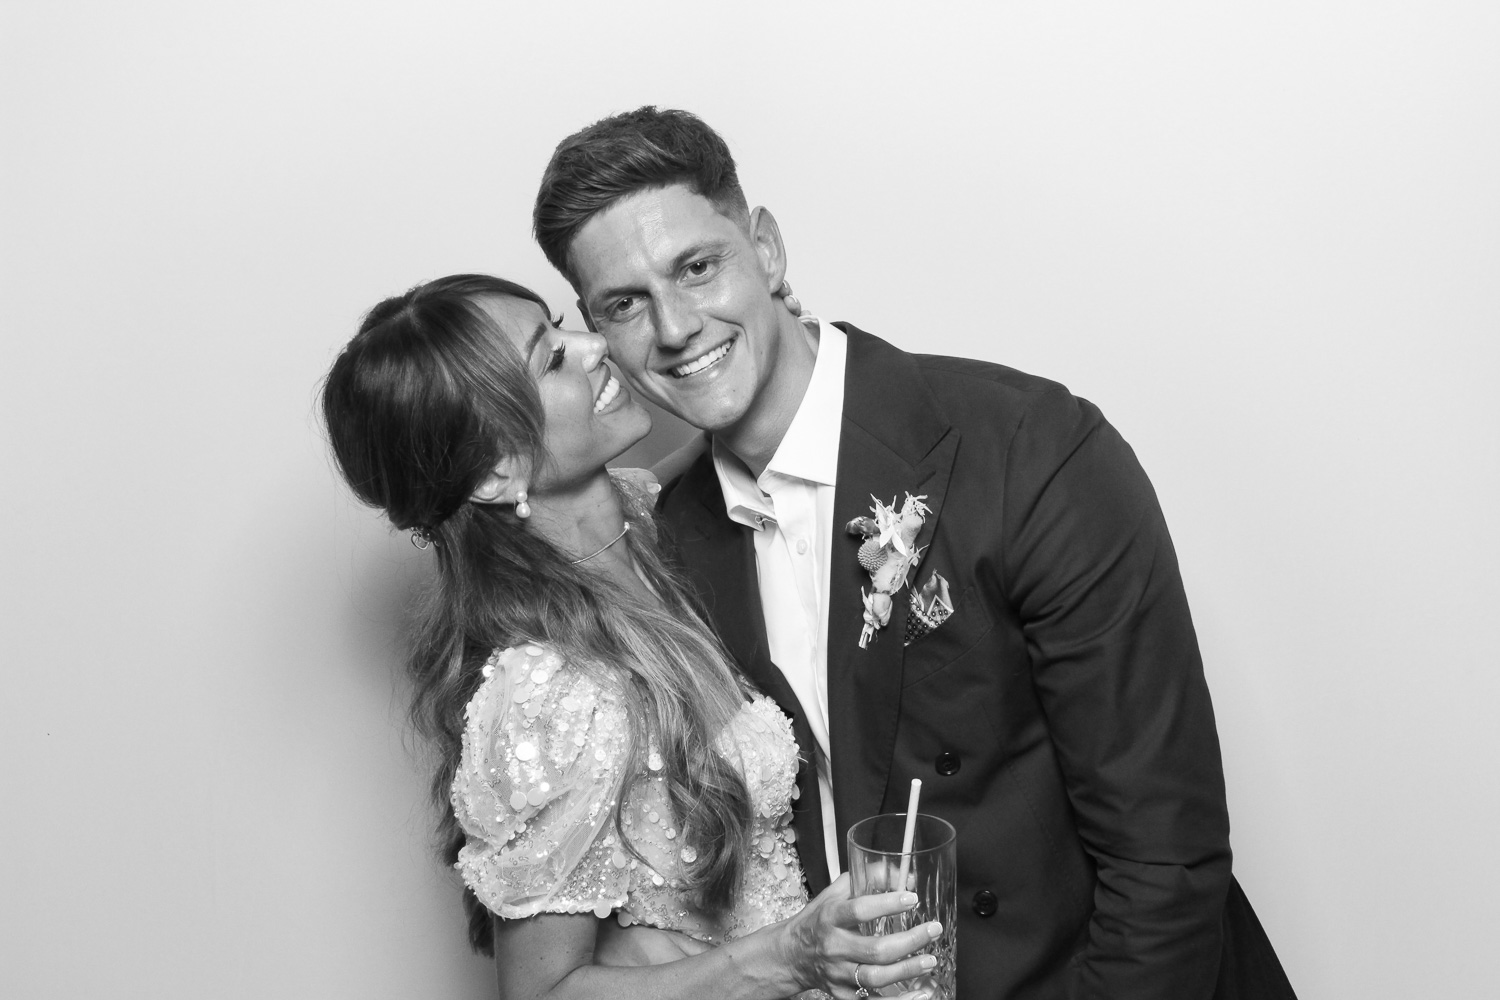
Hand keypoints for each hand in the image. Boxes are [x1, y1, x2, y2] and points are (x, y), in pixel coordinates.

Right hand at [777, 873, 942, 999]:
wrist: (792, 955)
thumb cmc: (818, 921)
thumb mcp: (835, 892)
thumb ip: (869, 878)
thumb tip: (904, 876)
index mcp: (831, 917)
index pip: (860, 910)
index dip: (888, 904)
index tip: (912, 898)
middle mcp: (834, 947)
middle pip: (875, 950)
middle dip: (910, 941)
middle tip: (933, 930)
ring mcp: (838, 974)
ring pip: (876, 977)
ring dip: (907, 970)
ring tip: (929, 960)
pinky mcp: (843, 994)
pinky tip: (919, 994)